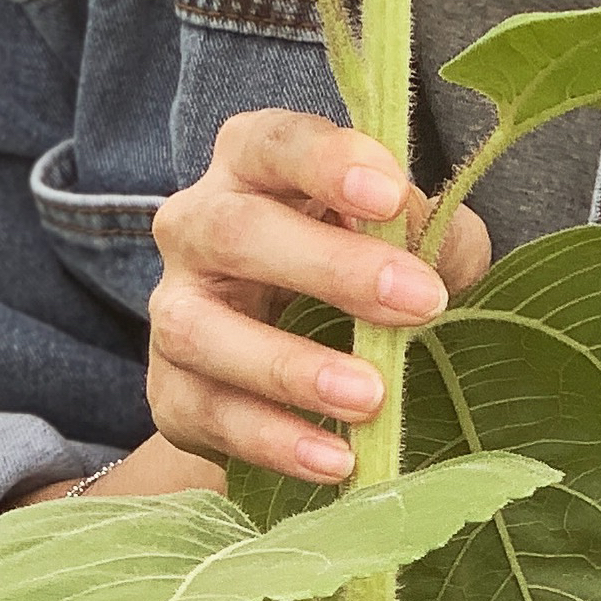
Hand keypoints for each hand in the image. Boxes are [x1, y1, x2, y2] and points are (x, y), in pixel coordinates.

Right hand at [145, 109, 492, 484]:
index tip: (389, 193)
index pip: (276, 142)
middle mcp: (195, 222)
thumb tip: (422, 239)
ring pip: (200, 329)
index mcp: (251, 160)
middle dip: (330, 267)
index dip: (327, 161)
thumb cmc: (365, 267)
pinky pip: (207, 414)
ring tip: (373, 396)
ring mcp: (173, 307)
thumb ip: (430, 229)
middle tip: (419, 302)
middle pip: (237, 231)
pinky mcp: (169, 390)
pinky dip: (272, 439)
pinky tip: (336, 459)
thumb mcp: (411, 236)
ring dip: (289, 366)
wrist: (297, 364)